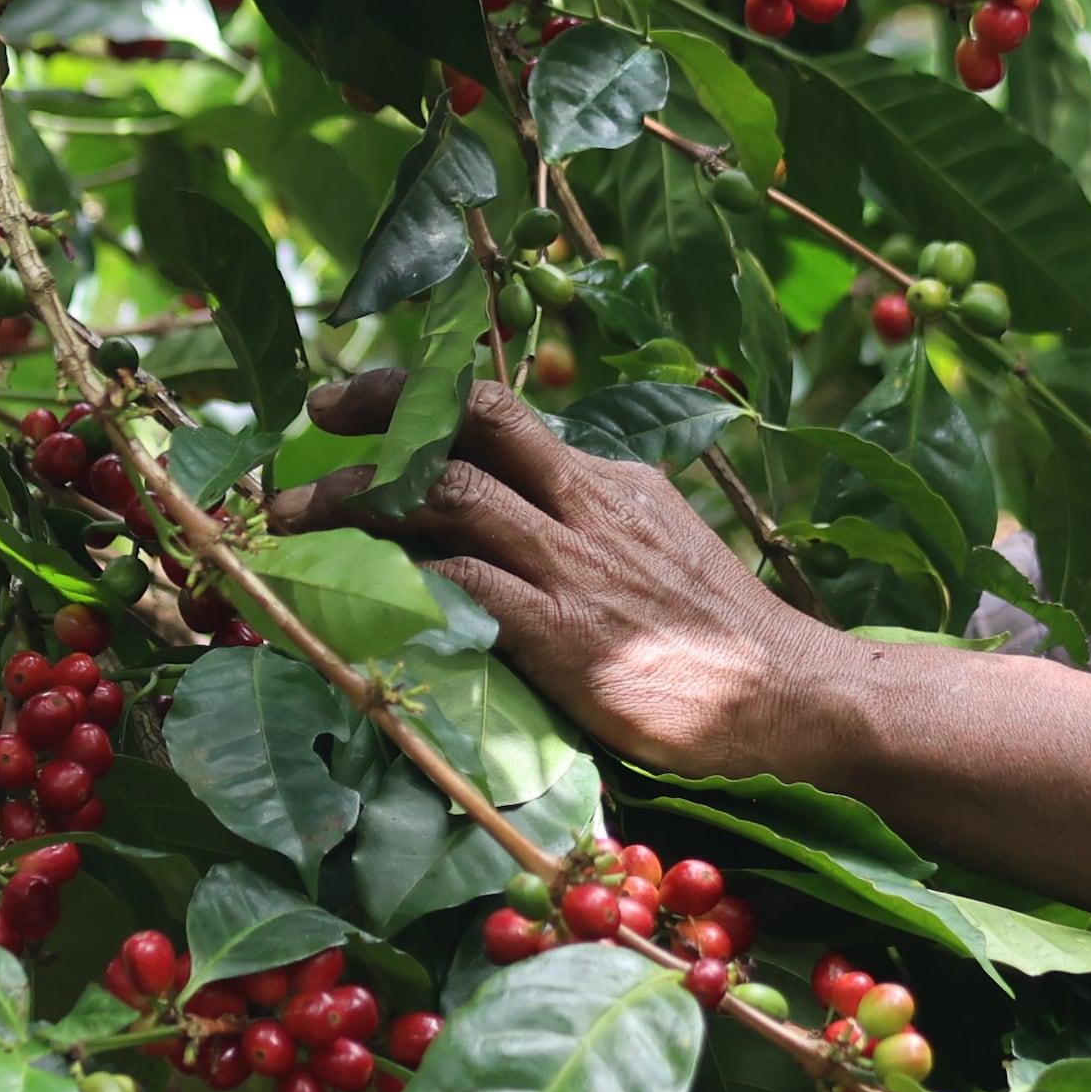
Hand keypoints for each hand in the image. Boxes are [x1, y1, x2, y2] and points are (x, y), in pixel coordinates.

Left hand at [280, 372, 856, 780]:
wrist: (797, 696)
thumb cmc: (726, 641)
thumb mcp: (661, 547)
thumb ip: (593, 521)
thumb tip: (525, 509)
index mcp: (608, 480)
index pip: (498, 413)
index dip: (415, 395)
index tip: (351, 397)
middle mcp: (586, 506)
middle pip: (466, 427)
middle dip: (376, 415)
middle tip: (308, 426)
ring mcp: (575, 569)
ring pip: (446, 496)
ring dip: (357, 500)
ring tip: (292, 519)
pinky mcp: (567, 639)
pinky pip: (463, 587)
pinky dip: (397, 581)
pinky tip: (349, 590)